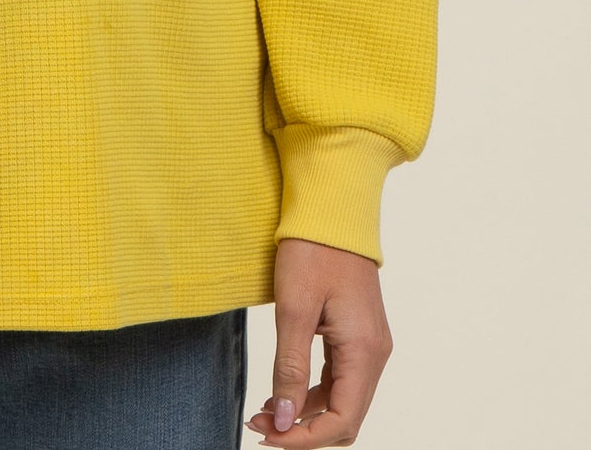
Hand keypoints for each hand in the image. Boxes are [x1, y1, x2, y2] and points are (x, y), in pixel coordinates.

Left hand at [246, 238, 393, 446]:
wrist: (331, 207)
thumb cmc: (312, 249)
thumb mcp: (293, 308)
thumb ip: (289, 368)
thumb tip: (282, 420)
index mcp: (365, 350)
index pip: (343, 420)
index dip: (305, 438)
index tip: (269, 436)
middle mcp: (375, 353)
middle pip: (345, 417)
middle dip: (303, 429)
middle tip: (259, 425)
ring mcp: (368, 344)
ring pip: (341, 400)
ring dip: (304, 413)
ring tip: (262, 410)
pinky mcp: (356, 334)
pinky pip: (338, 378)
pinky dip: (311, 392)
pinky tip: (280, 390)